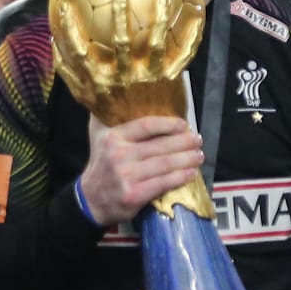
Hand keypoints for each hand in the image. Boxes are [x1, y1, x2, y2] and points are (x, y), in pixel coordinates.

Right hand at [79, 115, 203, 226]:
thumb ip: (106, 115)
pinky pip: (163, 183)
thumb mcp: (97, 135)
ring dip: (186, 160)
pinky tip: (191, 174)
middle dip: (184, 142)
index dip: (168, 124)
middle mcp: (119, 155)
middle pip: (160, 146)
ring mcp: (127, 176)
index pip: (146, 126)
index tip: (183, 124)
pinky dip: (180, 178)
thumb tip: (117, 89)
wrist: (91, 200)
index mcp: (113, 137)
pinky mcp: (134, 195)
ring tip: (199, 155)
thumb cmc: (101, 164)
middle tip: (198, 140)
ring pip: (165, 165)